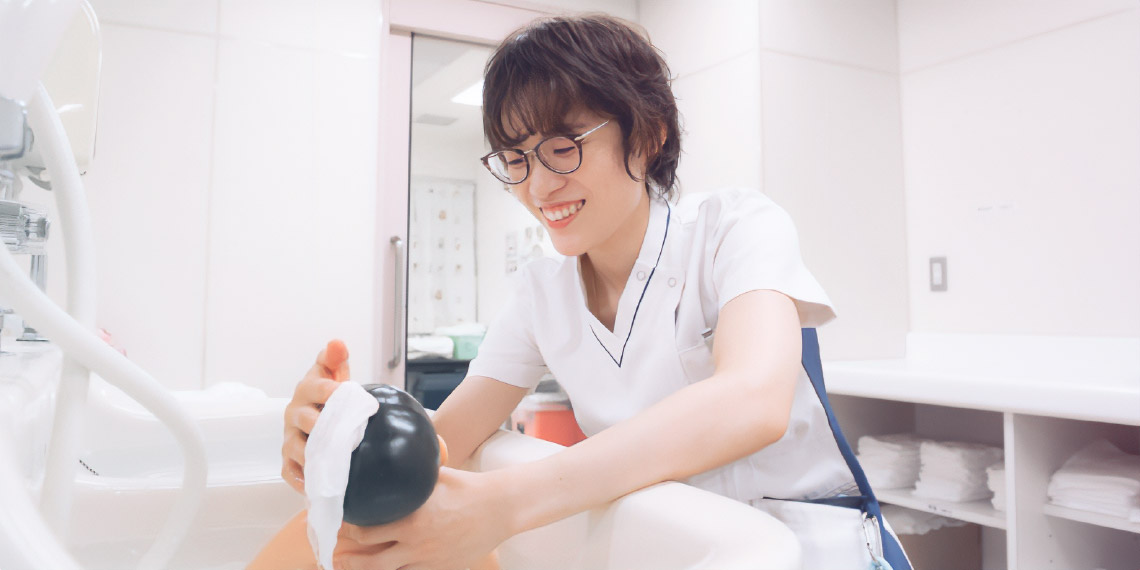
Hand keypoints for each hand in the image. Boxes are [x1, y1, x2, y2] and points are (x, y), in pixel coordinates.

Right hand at [281, 339, 349, 492]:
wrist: (321, 416)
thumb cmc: (329, 396)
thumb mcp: (333, 374)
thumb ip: (335, 359)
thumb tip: (337, 343)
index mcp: (306, 390)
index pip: (315, 387)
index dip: (329, 389)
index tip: (344, 392)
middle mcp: (295, 413)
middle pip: (305, 420)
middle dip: (321, 425)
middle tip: (343, 434)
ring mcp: (291, 437)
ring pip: (296, 448)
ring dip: (312, 455)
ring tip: (330, 462)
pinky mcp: (289, 459)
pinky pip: (290, 471)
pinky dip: (300, 479)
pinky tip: (314, 484)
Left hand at [334, 468, 512, 569]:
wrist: (500, 509)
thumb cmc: (468, 489)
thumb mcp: (435, 476)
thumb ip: (411, 474)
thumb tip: (392, 458)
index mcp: (411, 517)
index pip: (366, 531)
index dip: (348, 530)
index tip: (339, 524)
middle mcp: (415, 542)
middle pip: (368, 558)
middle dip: (347, 556)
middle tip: (333, 552)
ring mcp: (427, 560)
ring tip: (347, 566)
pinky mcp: (439, 569)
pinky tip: (385, 569)